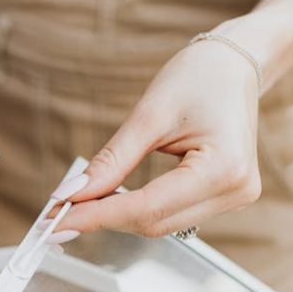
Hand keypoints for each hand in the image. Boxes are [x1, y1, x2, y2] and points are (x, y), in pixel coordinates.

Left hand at [48, 40, 261, 238]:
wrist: (234, 67)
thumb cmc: (200, 77)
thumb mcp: (149, 114)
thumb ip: (112, 161)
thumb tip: (71, 194)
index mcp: (224, 168)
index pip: (148, 207)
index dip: (98, 215)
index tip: (57, 219)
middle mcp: (235, 191)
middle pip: (153, 222)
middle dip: (103, 218)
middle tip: (57, 212)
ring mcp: (232, 199)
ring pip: (160, 224)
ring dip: (117, 217)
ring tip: (77, 206)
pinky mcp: (223, 199)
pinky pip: (170, 215)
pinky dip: (136, 211)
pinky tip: (109, 202)